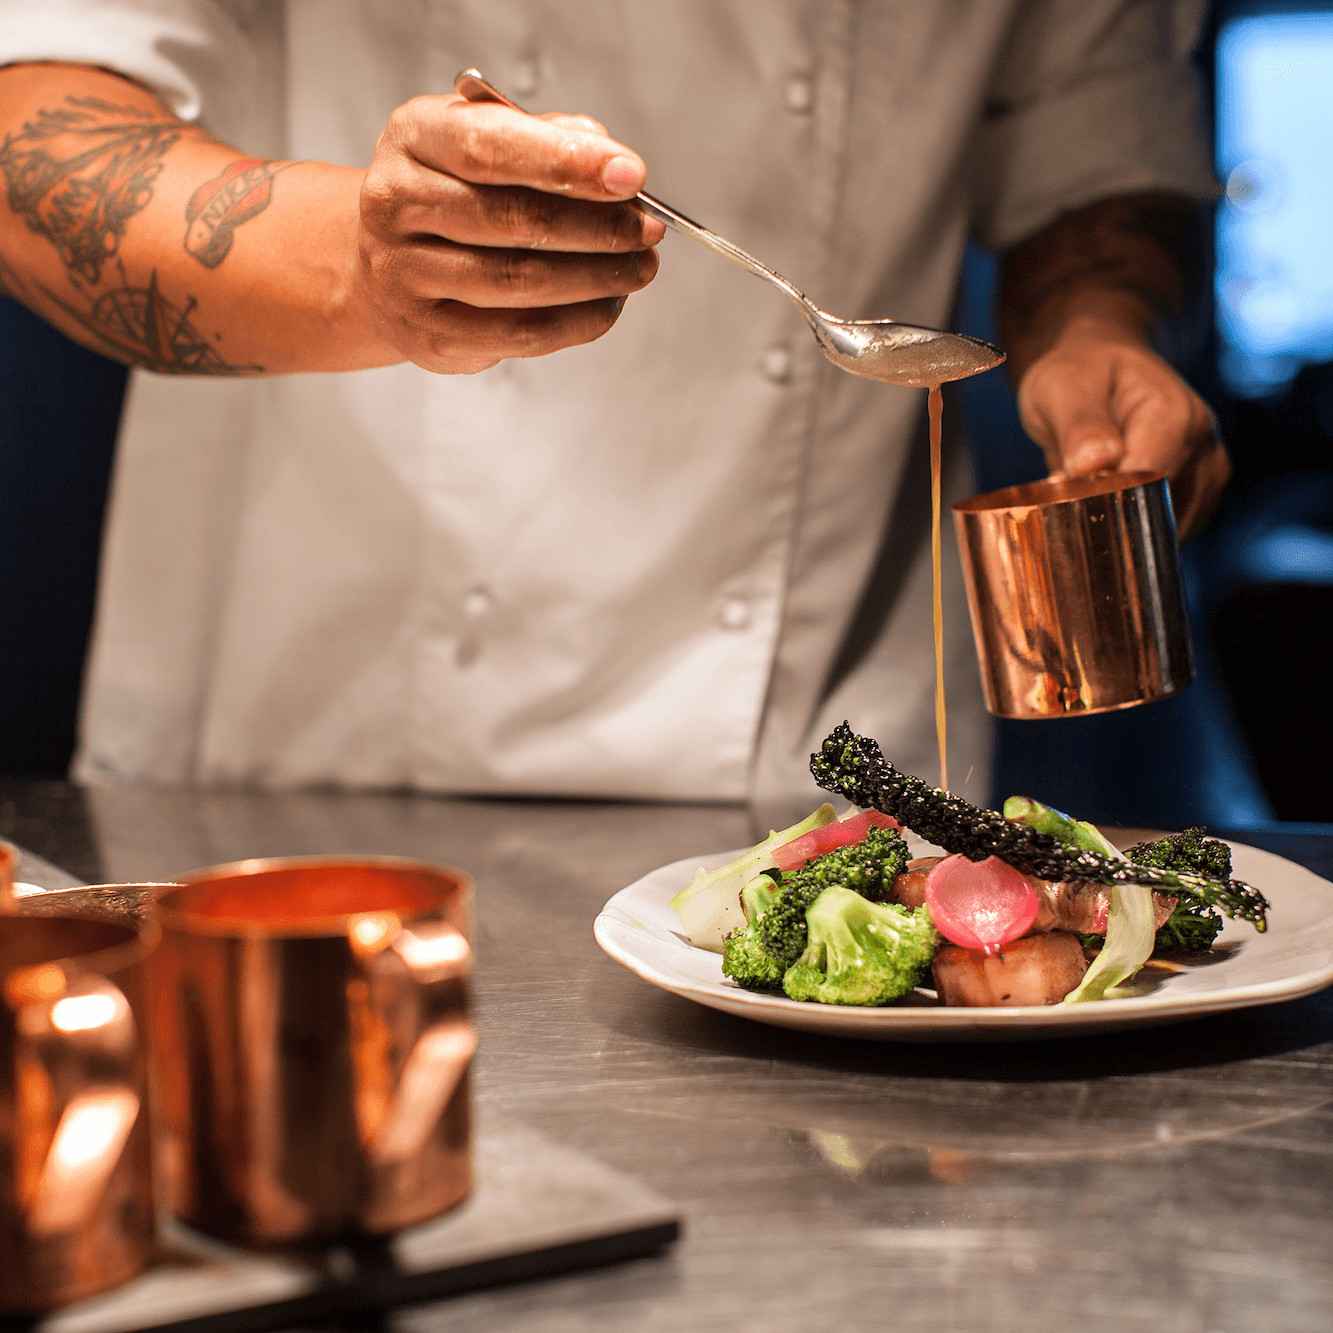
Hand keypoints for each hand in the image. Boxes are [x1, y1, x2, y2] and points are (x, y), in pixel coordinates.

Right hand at [355, 95, 663, 373]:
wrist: (387, 263)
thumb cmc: (451, 193)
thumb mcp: (486, 140)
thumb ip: (546, 138)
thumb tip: (609, 157)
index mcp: (414, 137)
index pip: (492, 147)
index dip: (568, 162)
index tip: (632, 175)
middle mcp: (396, 204)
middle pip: (512, 219)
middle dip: (597, 227)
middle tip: (648, 229)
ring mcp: (406, 276)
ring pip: (520, 281)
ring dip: (597, 277)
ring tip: (639, 267)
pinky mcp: (430, 336)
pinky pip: (521, 334)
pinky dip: (579, 321)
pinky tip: (609, 303)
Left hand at [1015, 315, 1229, 539]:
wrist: (1099, 366)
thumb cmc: (1080, 372)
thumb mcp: (1061, 387)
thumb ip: (1079, 426)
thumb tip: (1094, 463)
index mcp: (1174, 414)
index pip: (1149, 482)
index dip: (1105, 500)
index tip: (1066, 495)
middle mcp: (1202, 443)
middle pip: (1159, 509)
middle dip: (1111, 515)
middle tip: (1069, 497)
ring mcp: (1205, 469)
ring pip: (1163, 528)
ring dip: (1122, 524)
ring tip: (1088, 493)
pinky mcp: (1198, 490)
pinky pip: (1165, 528)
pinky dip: (1134, 526)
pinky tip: (1110, 503)